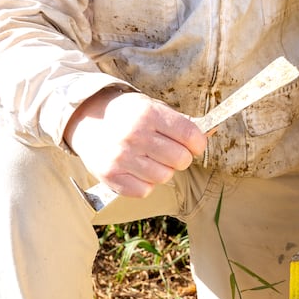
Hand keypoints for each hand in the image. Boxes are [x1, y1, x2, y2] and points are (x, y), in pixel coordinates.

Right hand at [64, 88, 207, 197]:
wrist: (86, 120)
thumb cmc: (127, 114)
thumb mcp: (152, 107)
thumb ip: (180, 122)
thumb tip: (212, 131)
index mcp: (149, 114)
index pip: (190, 135)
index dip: (198, 144)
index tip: (195, 145)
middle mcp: (135, 135)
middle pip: (180, 160)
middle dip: (181, 158)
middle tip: (171, 153)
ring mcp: (121, 157)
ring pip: (164, 177)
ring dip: (163, 171)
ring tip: (151, 159)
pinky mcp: (110, 176)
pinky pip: (144, 191)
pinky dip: (146, 184)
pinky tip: (138, 170)